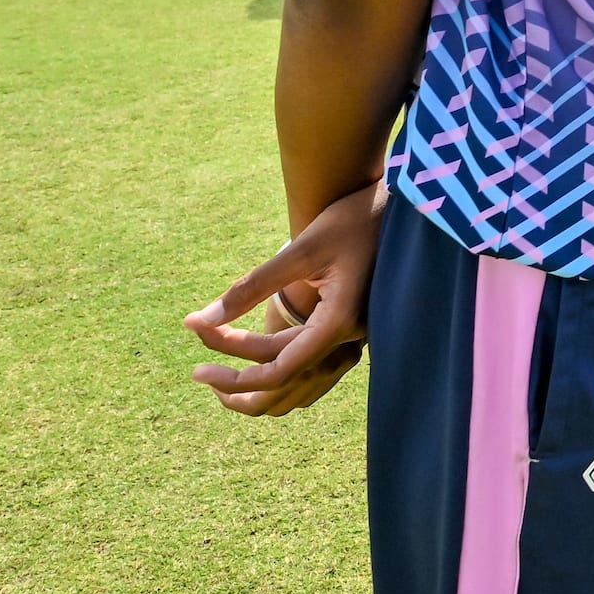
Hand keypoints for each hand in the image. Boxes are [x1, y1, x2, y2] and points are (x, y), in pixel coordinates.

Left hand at [185, 183, 384, 416]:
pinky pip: (312, 367)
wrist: (396, 207)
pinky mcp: (352, 329)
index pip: (279, 371)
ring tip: (219, 369)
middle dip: (240, 387)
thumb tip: (198, 320)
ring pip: (301, 383)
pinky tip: (254, 354)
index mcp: (339, 322)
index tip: (197, 368)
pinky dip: (279, 369)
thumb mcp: (298, 251)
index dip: (234, 376)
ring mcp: (356, 337)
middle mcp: (351, 339)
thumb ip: (250, 288)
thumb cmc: (350, 221)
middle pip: (288, 386)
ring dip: (258, 384)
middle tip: (199, 373)